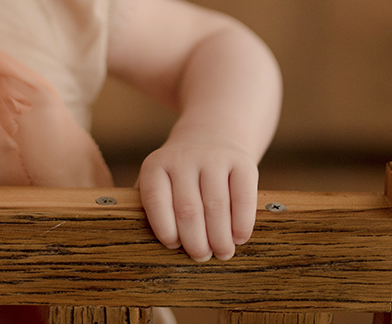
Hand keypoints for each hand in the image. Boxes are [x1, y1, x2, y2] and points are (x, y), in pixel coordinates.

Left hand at [136, 131, 257, 260]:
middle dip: (195, 241)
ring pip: (216, 206)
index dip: (164, 229)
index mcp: (156, 165)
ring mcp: (213, 157)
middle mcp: (183, 158)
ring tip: (222, 253)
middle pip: (188, 209)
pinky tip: (239, 238)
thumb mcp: (159, 178)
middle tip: (201, 256)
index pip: (155, 201)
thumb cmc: (180, 173)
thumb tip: (148, 243)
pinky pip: (243, 198)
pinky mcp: (241, 162)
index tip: (174, 246)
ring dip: (220, 237)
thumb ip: (153, 205)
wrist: (211, 135)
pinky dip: (242, 224)